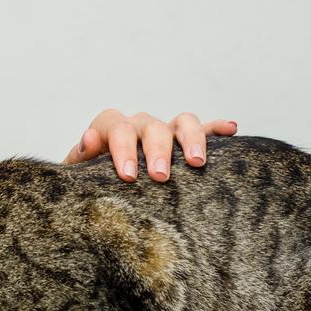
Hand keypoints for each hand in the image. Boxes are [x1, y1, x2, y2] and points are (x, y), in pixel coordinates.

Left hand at [63, 110, 237, 181]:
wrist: (101, 188)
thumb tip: (89, 140)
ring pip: (181, 122)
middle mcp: (139, 126)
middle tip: (160, 176)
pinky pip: (205, 129)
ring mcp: (165, 131)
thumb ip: (80, 158)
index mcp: (111, 130)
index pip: (115, 127)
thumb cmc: (90, 182)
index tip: (129, 176)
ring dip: (190, 139)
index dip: (122, 149)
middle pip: (151, 126)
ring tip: (197, 163)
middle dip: (156, 150)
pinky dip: (217, 127)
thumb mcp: (79, 173)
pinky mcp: (186, 140)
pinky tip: (231, 129)